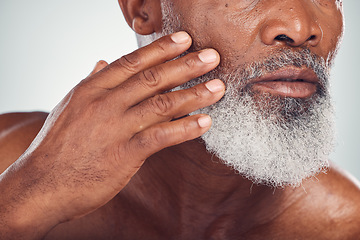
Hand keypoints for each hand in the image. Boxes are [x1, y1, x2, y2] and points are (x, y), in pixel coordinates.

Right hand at [0, 31, 224, 237]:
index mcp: (92, 89)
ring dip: (194, 94)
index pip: (132, 62)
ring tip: (218, 87)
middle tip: (212, 56)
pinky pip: (160, 137)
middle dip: (185, 65)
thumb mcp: (69, 106)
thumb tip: (103, 63)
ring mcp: (114, 128)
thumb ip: (92, 83)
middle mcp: (105, 103)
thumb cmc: (57, 145)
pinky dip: (185, 129)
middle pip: (153, 78)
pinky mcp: (124, 154)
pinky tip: (205, 122)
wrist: (41, 184)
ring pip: (161, 104)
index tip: (185, 39)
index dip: (161, 49)